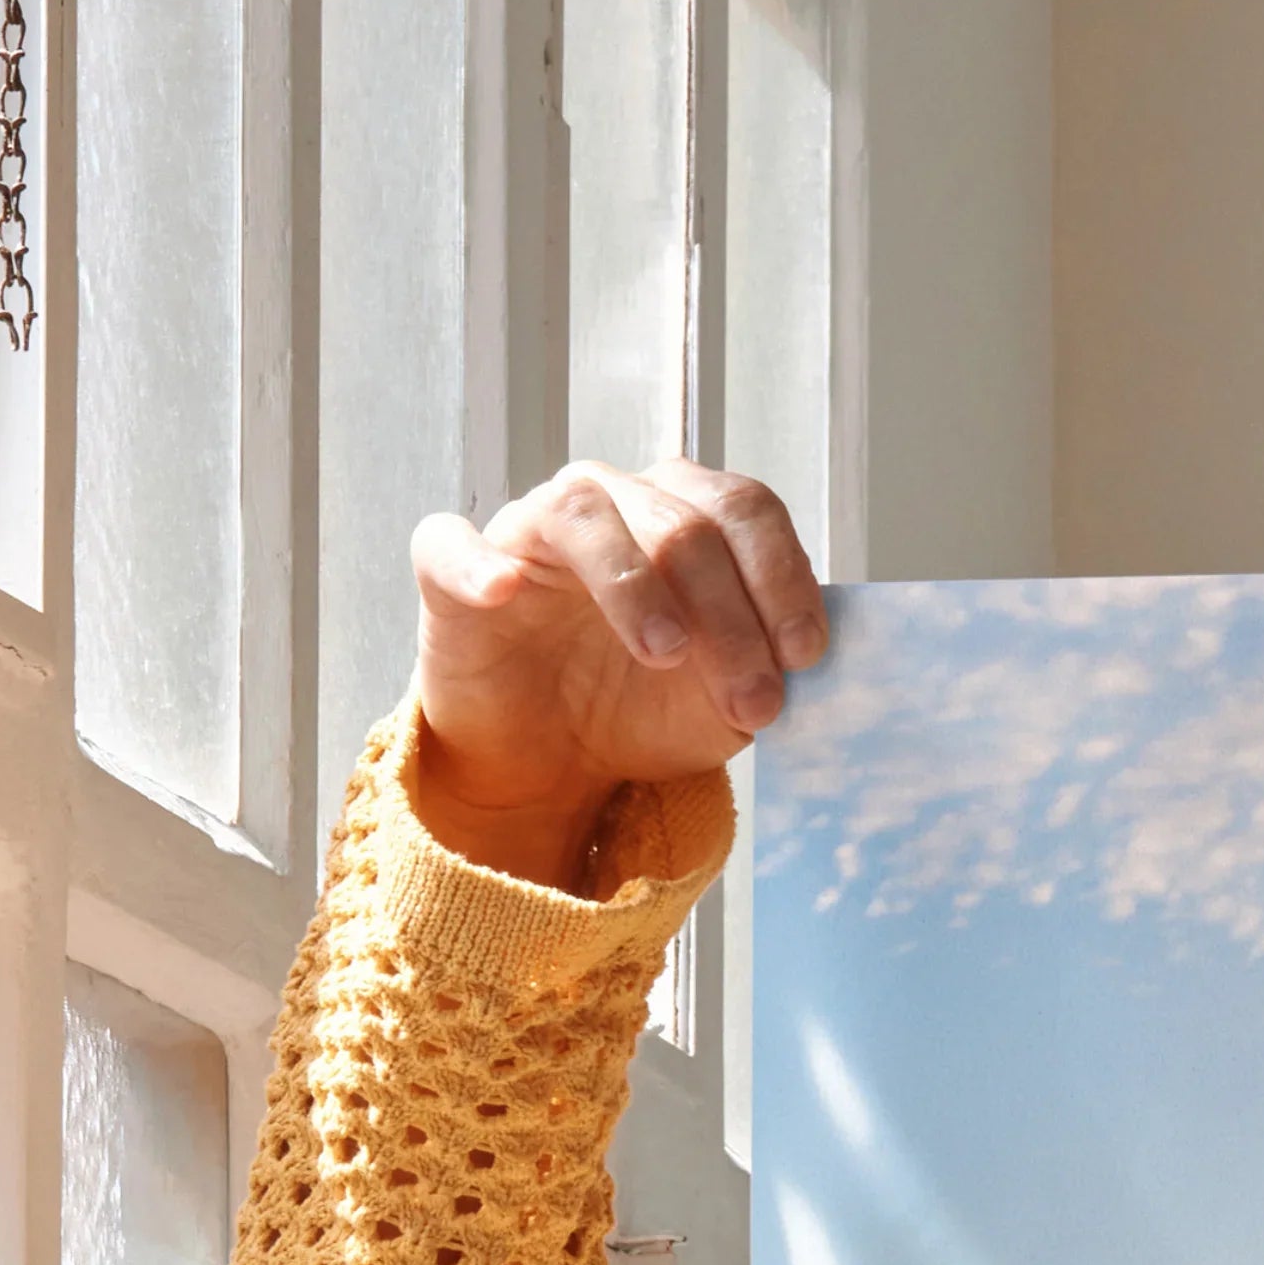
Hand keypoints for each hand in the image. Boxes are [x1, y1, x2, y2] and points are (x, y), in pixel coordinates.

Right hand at [405, 461, 824, 890]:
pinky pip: (451, 544)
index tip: (804, 654)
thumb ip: (768, 668)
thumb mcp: (726, 701)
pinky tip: (504, 592)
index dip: (782, 576)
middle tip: (752, 701)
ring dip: (635, 583)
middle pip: (681, 522)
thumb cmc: (643, 708)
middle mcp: (613, 504)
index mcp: (686, 519)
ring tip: (666, 654)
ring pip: (584, 513)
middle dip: (731, 615)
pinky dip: (477, 563)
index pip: (744, 510)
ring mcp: (531, 531)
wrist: (554, 760)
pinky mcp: (454, 571)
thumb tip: (812, 660)